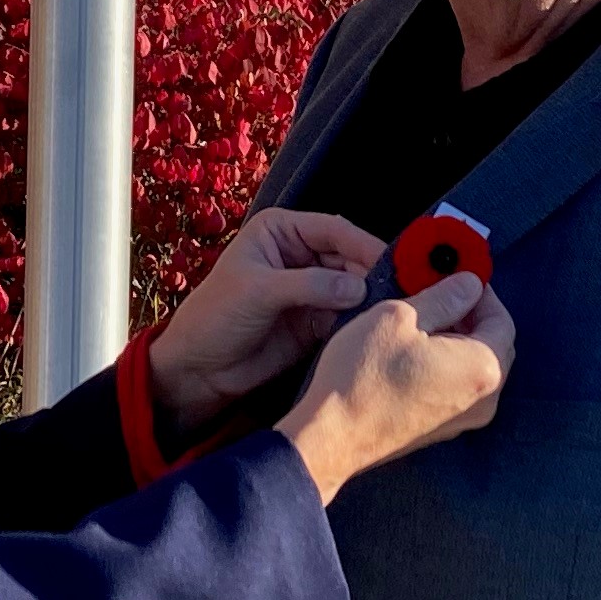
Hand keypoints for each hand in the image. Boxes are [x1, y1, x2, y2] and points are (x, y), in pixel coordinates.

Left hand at [144, 208, 384, 444]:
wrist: (198, 369)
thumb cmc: (215, 316)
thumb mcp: (258, 291)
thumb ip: (309, 285)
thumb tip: (359, 286)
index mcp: (282, 231)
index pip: (333, 230)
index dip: (363, 244)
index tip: (391, 262)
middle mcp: (300, 254)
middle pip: (350, 257)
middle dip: (373, 273)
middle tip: (401, 291)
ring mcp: (312, 288)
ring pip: (354, 286)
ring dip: (372, 298)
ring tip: (395, 310)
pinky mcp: (317, 320)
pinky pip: (348, 314)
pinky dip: (362, 320)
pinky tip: (378, 326)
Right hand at [275, 271, 511, 502]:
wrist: (332, 437)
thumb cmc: (364, 376)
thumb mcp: (400, 316)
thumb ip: (444, 297)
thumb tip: (469, 284)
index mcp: (484, 368)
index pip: (501, 318)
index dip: (480, 292)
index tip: (455, 275)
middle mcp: (485, 399)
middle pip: (492, 343)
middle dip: (469, 314)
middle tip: (437, 293)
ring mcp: (464, 419)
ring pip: (473, 366)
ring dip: (455, 338)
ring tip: (418, 321)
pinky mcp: (442, 429)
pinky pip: (456, 386)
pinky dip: (444, 363)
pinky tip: (411, 351)